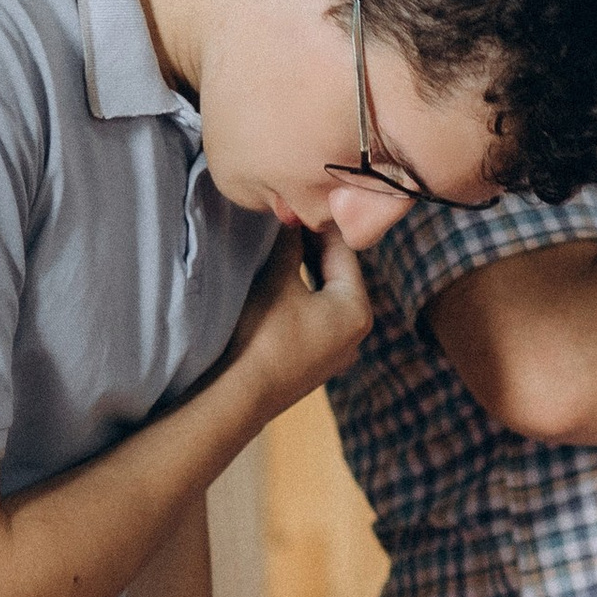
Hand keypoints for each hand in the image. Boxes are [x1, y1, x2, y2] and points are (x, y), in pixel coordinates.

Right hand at [226, 225, 371, 414]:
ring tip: (286, 243)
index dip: (321, 223)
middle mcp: (357, 333)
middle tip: (292, 217)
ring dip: (309, 271)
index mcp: (358, 310)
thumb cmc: (262, 334)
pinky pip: (318, 318)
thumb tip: (294, 216)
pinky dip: (305, 296)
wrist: (239, 396)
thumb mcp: (278, 279)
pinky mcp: (318, 364)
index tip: (306, 200)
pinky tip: (285, 281)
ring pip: (328, 297)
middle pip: (338, 275)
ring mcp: (338, 352)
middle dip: (315, 248)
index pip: (344, 252)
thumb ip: (290, 245)